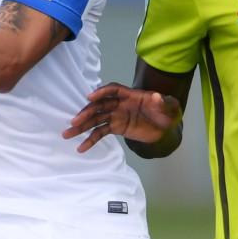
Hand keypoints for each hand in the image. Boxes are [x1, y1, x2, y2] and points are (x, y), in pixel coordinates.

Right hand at [63, 84, 182, 153]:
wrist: (166, 127)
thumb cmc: (167, 112)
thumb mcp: (170, 107)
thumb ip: (163, 102)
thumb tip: (157, 96)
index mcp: (131, 95)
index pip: (114, 90)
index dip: (102, 92)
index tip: (91, 97)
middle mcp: (120, 104)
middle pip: (100, 106)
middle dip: (87, 113)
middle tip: (75, 121)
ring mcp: (116, 116)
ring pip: (96, 120)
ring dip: (82, 126)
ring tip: (67, 134)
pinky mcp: (116, 128)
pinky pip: (100, 133)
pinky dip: (91, 140)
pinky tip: (81, 148)